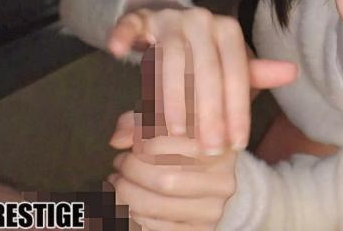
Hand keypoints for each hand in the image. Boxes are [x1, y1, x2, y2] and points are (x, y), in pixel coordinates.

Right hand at [107, 5, 296, 153]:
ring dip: (171, 96)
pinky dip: (123, 35)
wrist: (170, 21)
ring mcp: (169, 18)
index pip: (236, 75)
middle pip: (206, 70)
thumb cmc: (207, 53)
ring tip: (174, 131)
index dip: (237, 111)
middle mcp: (201, 20)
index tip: (236, 145)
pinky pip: (130, 24)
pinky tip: (119, 53)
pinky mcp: (141, 18)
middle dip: (208, 113)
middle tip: (208, 148)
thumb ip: (256, 73)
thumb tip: (293, 72)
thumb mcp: (232, 64)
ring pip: (170, 58)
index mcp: (228, 30)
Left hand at [108, 111, 233, 230]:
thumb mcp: (168, 124)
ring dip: (126, 193)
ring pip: (155, 205)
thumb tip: (119, 139)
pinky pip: (156, 227)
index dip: (146, 145)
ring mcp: (212, 209)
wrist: (208, 180)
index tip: (135, 145)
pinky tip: (128, 202)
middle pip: (164, 180)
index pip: (177, 145)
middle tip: (120, 163)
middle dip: (132, 171)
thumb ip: (141, 123)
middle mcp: (223, 181)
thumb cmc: (184, 147)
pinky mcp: (200, 230)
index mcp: (222, 149)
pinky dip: (133, 214)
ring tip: (119, 182)